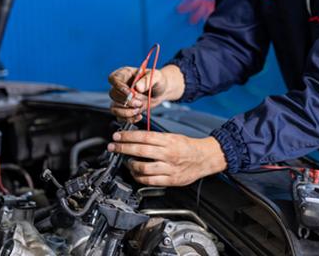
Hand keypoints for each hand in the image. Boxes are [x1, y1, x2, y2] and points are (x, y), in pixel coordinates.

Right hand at [108, 64, 184, 122]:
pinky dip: (128, 119)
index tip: (131, 93)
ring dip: (126, 112)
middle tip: (139, 103)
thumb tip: (137, 87)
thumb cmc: (157, 81)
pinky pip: (119, 117)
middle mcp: (120, 86)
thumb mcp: (157, 76)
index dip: (119, 87)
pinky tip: (138, 116)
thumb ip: (147, 80)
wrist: (161, 92)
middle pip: (113, 94)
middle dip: (127, 101)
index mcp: (125, 74)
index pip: (113, 79)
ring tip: (139, 109)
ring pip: (114, 107)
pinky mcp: (124, 109)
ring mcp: (121, 99)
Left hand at [108, 130, 226, 185]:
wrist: (205, 158)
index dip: (128, 137)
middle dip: (123, 148)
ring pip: (144, 168)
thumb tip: (136, 137)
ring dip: (131, 165)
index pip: (144, 137)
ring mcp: (169, 168)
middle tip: (113, 147)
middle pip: (141, 151)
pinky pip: (150, 181)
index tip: (117, 137)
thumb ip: (156, 138)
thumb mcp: (173, 137)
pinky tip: (136, 173)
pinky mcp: (171, 180)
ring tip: (127, 162)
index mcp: (169, 141)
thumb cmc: (188, 147)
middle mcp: (168, 154)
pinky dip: (140, 177)